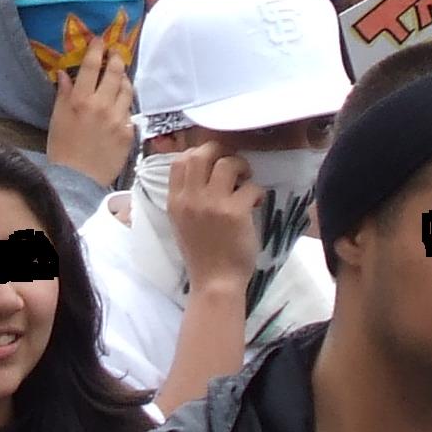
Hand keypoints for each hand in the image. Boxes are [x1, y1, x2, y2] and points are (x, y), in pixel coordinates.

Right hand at [46, 40, 135, 187]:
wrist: (77, 179)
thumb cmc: (62, 148)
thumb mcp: (57, 118)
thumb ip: (64, 94)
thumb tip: (65, 73)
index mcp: (80, 100)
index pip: (92, 66)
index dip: (97, 49)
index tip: (100, 40)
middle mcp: (102, 106)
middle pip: (115, 73)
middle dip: (116, 59)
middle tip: (116, 53)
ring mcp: (118, 119)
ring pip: (127, 90)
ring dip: (124, 80)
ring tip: (120, 78)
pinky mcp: (129, 132)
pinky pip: (129, 112)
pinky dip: (124, 106)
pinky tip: (119, 108)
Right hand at [167, 142, 263, 294]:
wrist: (214, 280)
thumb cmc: (200, 253)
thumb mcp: (181, 222)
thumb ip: (187, 198)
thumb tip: (204, 172)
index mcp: (175, 201)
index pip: (180, 161)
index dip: (199, 153)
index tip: (212, 162)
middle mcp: (190, 198)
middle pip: (201, 154)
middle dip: (220, 151)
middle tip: (232, 163)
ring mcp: (212, 204)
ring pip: (228, 163)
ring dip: (242, 166)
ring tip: (246, 180)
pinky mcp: (235, 212)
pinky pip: (251, 187)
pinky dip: (257, 192)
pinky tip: (256, 203)